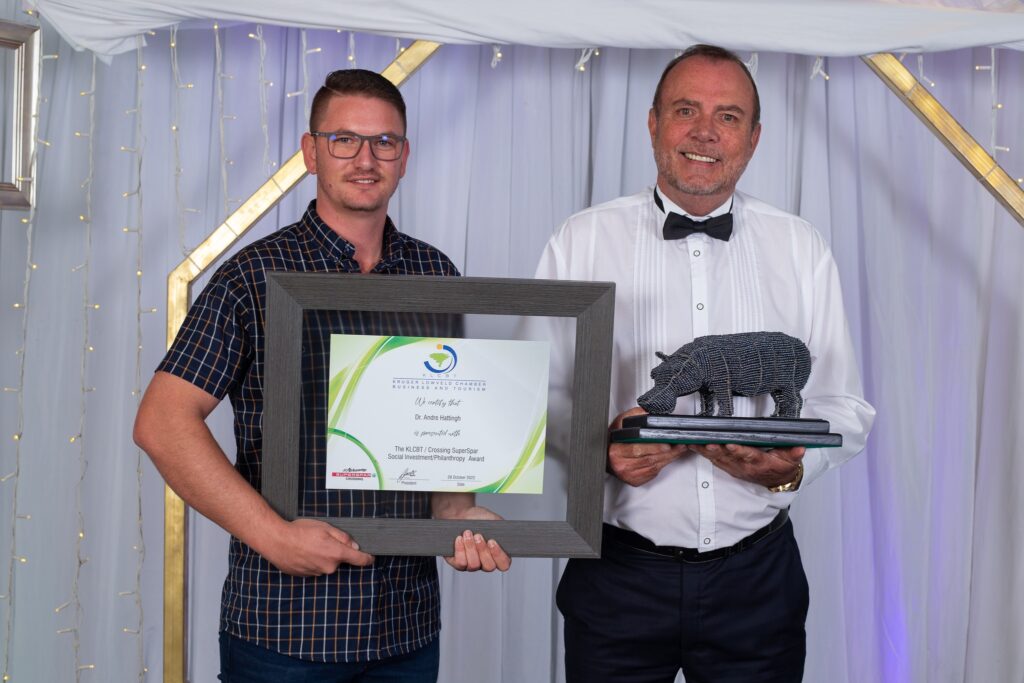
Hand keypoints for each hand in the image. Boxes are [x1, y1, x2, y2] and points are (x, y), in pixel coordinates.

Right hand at [258, 518, 374, 575]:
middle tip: (322, 539)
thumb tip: (355, 546)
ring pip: (327, 564)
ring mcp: (317, 573)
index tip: (371, 557)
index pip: (359, 560)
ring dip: (323, 556)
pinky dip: (312, 560)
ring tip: (309, 544)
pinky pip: (315, 568)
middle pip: (340, 560)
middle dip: (336, 551)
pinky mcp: (306, 576)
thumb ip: (343, 537)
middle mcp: (329, 567)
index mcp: (336, 554)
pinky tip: (303, 551)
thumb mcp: (325, 527)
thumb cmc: (300, 531)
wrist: (276, 541)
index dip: (367, 558)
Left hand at [442, 506, 511, 571]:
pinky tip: (459, 539)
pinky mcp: (459, 563)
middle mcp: (486, 563)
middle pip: (489, 566)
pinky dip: (460, 550)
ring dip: (470, 548)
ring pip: (474, 565)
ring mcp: (472, 565)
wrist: (461, 515)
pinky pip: (460, 563)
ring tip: (468, 533)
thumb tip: (504, 534)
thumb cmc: (478, 519)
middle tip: (478, 535)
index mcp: (498, 554)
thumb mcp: (494, 520)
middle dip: (483, 550)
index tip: (492, 541)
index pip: (504, 564)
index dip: (499, 555)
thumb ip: (501, 529)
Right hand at [607, 407, 687, 486]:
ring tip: (677, 449)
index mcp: (616, 450)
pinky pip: (652, 473)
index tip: (667, 443)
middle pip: (649, 459)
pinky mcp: (635, 480)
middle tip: (678, 445)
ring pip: (653, 467)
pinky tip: (667, 457)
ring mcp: (628, 474)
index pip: (637, 449)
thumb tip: (648, 414)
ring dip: (668, 458)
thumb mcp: (620, 423)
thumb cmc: (614, 440)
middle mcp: (621, 465)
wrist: (606, 456)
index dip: (654, 447)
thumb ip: (634, 415)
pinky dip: (662, 464)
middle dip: (667, 452)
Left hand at [690, 443, 804, 488]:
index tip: (731, 444)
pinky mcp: (727, 466)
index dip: (739, 451)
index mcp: (760, 462)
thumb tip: (800, 448)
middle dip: (717, 450)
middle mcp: (744, 466)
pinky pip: (712, 459)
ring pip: (717, 458)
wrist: (775, 480)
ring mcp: (734, 466)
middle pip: (728, 457)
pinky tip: (693, 444)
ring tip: (694, 442)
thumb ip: (794, 453)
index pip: (748, 456)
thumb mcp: (791, 460)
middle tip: (707, 442)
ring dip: (706, 451)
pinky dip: (702, 452)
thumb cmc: (781, 465)